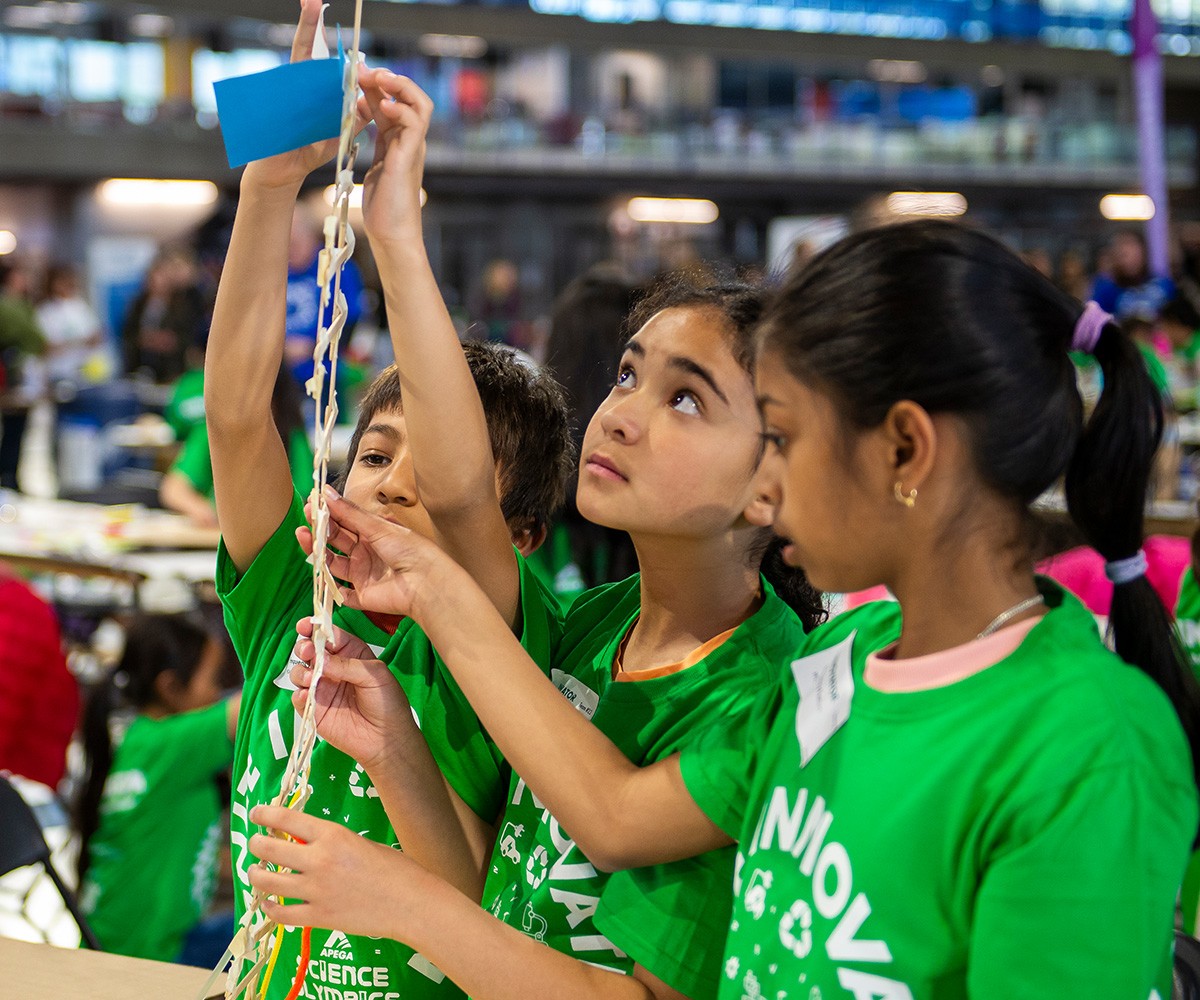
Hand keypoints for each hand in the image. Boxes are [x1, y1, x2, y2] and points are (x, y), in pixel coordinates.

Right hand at [242, 0, 367, 190]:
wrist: (282, 173)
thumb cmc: (307, 150)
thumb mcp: (337, 133)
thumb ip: (353, 117)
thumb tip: (371, 101)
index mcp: (312, 89)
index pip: (318, 56)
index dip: (318, 31)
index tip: (317, 3)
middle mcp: (295, 85)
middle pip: (304, 48)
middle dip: (308, 23)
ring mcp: (282, 92)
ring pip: (297, 63)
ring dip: (304, 38)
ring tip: (310, 7)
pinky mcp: (274, 107)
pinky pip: (286, 91)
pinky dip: (295, 81)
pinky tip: (303, 61)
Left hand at [248, 805, 426, 939]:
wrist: (410, 903)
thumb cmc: (395, 869)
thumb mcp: (361, 843)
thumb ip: (332, 843)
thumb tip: (306, 844)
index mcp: (333, 836)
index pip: (286, 819)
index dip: (265, 814)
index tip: (256, 813)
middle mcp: (319, 860)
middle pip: (269, 849)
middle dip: (256, 845)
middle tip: (255, 844)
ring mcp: (316, 891)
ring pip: (268, 882)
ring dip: (256, 875)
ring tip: (256, 872)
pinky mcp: (318, 917)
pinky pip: (282, 914)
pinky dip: (270, 908)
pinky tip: (269, 904)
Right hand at [290, 618, 415, 770]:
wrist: (387, 739)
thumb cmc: (388, 702)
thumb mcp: (375, 675)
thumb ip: (348, 665)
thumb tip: (321, 658)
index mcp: (351, 654)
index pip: (329, 636)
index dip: (316, 628)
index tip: (305, 624)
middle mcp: (333, 669)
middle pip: (309, 651)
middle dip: (304, 647)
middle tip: (307, 652)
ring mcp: (322, 689)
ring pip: (299, 673)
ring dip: (300, 672)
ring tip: (311, 678)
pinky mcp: (315, 710)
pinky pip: (299, 699)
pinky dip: (299, 695)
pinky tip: (308, 695)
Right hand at [297, 487, 452, 619]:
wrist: (425, 582)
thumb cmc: (410, 550)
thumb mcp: (379, 527)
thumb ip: (350, 513)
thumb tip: (327, 493)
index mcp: (374, 535)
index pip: (346, 521)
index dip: (330, 512)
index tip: (313, 502)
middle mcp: (367, 554)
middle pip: (337, 540)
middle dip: (320, 528)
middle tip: (307, 516)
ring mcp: (363, 575)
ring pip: (332, 563)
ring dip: (317, 550)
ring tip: (304, 535)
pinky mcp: (361, 596)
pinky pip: (339, 592)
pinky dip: (328, 584)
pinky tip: (316, 566)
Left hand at [356, 68, 433, 246]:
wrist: (392, 233)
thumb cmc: (382, 206)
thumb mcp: (373, 164)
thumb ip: (372, 143)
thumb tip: (359, 119)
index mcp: (398, 141)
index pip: (393, 102)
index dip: (377, 86)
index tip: (356, 77)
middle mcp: (410, 141)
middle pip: (410, 97)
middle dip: (389, 79)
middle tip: (366, 72)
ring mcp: (413, 148)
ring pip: (420, 104)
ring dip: (400, 86)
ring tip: (379, 78)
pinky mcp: (410, 157)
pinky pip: (415, 124)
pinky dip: (402, 110)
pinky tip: (385, 106)